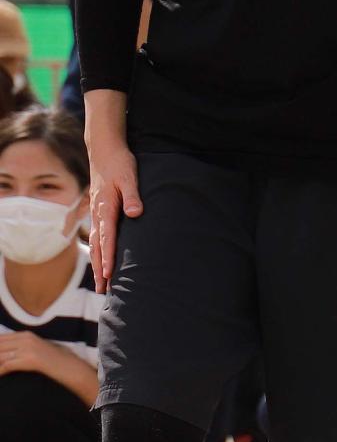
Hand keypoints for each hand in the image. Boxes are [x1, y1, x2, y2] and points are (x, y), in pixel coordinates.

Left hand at [0, 332, 57, 376]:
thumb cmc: (54, 361)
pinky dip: (1, 371)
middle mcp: (26, 339)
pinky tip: (0, 375)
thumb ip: (20, 346)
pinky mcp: (30, 359)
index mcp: (26, 335)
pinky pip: (7, 365)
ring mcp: (28, 349)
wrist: (70, 367)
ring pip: (0, 356)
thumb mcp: (36, 348)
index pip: (0, 338)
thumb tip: (4, 353)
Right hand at [84, 118, 141, 293]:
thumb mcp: (128, 176)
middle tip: (102, 291)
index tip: (110, 274)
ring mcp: (97, 213)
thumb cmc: (120, 163)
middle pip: (98, 246)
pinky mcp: (99, 212)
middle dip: (100, 269)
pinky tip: (101, 263)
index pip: (108, 237)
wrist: (104, 150)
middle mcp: (98, 213)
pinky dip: (99, 252)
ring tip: (101, 284)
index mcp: (106, 207)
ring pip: (96, 244)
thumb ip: (132, 195)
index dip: (109, 256)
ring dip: (98, 264)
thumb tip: (135, 213)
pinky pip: (98, 237)